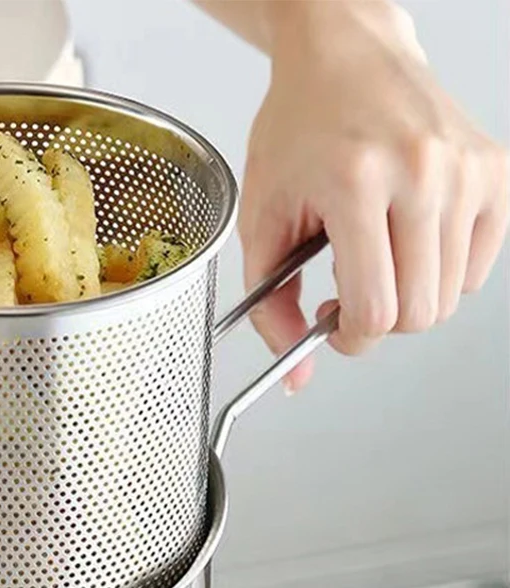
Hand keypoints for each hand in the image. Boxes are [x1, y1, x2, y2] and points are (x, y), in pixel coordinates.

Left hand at [240, 2, 508, 390]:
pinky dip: (442, 271)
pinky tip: (407, 241)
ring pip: (451, 297)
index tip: (333, 326)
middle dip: (379, 323)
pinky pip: (477, 265)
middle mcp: (422, 173)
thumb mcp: (261, 220)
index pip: (375, 311)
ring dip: (408, 296)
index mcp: (357, 183)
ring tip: (375, 259)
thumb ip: (270, 307)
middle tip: (350, 293)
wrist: (345, 55)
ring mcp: (466, 170)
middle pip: (420, 313)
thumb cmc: (298, 129)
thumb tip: (297, 374)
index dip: (350, 338)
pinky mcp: (495, 170)